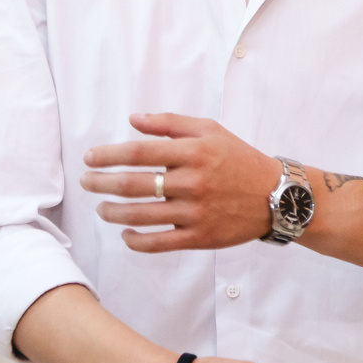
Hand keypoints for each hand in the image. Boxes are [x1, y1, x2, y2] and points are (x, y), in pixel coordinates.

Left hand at [81, 115, 280, 252]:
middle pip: (133, 184)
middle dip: (101, 183)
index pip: (139, 152)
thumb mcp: (210, 131)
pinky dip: (136, 241)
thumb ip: (171, 124)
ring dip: (113, 212)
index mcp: (193, 152)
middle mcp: (193, 181)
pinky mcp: (200, 237)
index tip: (90, 158)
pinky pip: (159, 243)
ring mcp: (196, 212)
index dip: (108, 155)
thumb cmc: (239, 159)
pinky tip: (126, 234)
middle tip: (86, 182)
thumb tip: (133, 119)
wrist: (276, 196)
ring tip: (101, 209)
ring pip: (141, 215)